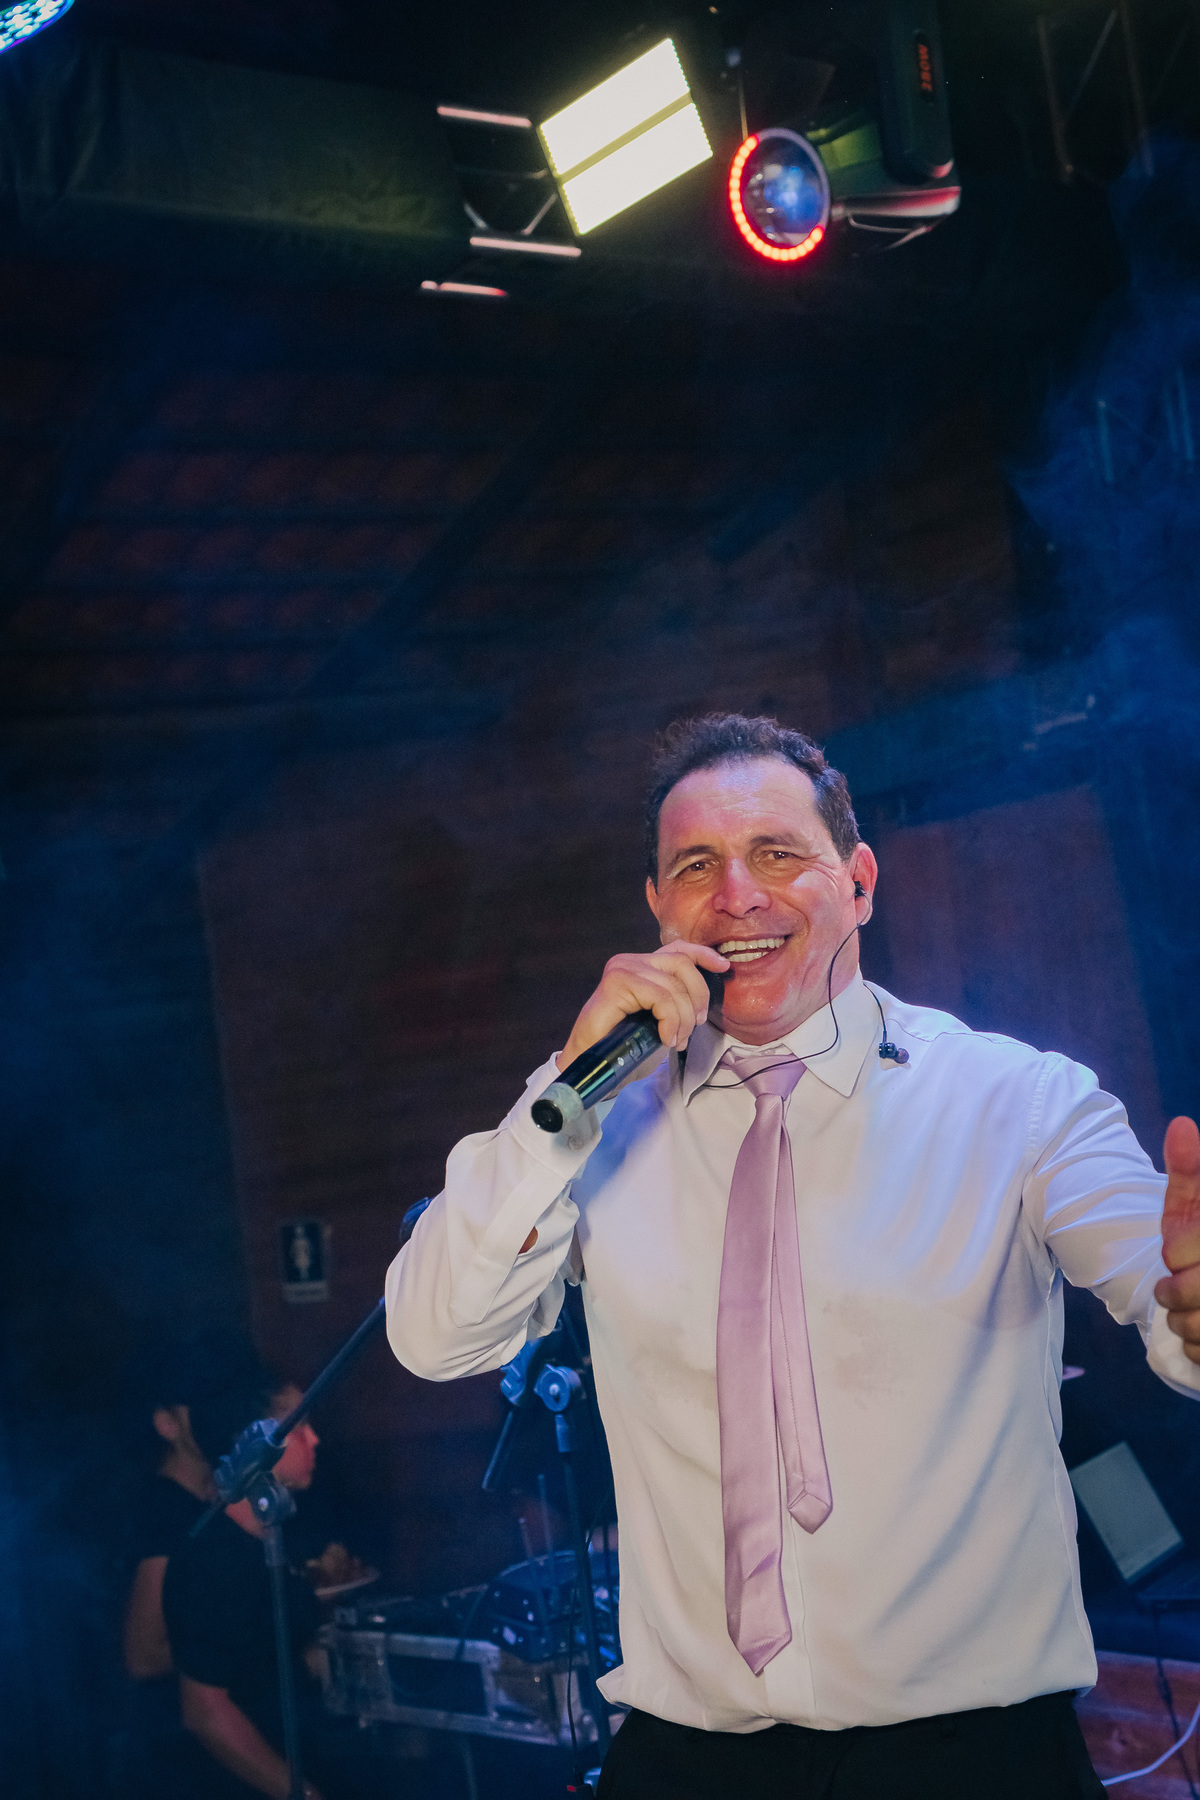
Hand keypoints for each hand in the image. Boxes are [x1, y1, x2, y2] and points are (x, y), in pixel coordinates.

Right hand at [558, 942, 730, 1068]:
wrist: (590, 1065)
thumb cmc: (623, 1046)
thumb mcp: (659, 1021)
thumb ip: (675, 1003)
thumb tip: (703, 1001)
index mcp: (641, 965)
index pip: (678, 949)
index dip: (703, 954)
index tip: (724, 967)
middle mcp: (630, 961)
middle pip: (681, 963)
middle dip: (698, 996)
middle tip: (693, 1027)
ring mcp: (621, 970)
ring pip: (673, 986)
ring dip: (682, 1018)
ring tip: (676, 1040)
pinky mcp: (615, 984)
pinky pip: (660, 997)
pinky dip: (670, 1020)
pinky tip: (665, 1037)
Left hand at [1153, 1117, 1199, 1362]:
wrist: (1198, 1266)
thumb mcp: (1198, 1205)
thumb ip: (1190, 1172)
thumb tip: (1182, 1125)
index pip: (1179, 1251)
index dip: (1177, 1254)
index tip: (1182, 1256)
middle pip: (1184, 1293)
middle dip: (1175, 1293)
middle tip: (1176, 1288)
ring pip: (1195, 1329)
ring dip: (1187, 1324)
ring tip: (1197, 1310)